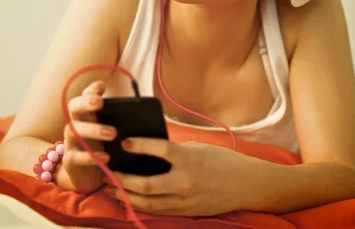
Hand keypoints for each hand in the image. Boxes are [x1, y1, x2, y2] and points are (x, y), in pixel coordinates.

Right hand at [60, 80, 116, 193]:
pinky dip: (91, 156)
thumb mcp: (112, 132)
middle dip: (85, 102)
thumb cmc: (103, 148)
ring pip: (74, 130)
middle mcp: (76, 124)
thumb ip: (121, 121)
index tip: (103, 85)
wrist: (88, 176)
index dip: (91, 90)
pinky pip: (77, 156)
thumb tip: (144, 113)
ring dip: (93, 129)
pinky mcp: (71, 160)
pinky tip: (106, 156)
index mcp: (87, 114)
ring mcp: (71, 142)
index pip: (85, 96)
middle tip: (100, 102)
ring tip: (113, 133)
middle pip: (74, 107)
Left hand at [103, 138, 254, 215]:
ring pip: (148, 202)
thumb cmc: (223, 161)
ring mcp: (186, 200)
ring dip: (126, 196)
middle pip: (146, 184)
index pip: (160, 150)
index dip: (139, 146)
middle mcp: (186, 182)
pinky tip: (129, 200)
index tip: (124, 142)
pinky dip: (141, 205)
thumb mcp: (199, 148)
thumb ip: (175, 150)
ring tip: (111, 188)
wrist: (247, 185)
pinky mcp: (187, 212)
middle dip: (122, 180)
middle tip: (107, 172)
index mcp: (190, 160)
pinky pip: (159, 211)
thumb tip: (150, 148)